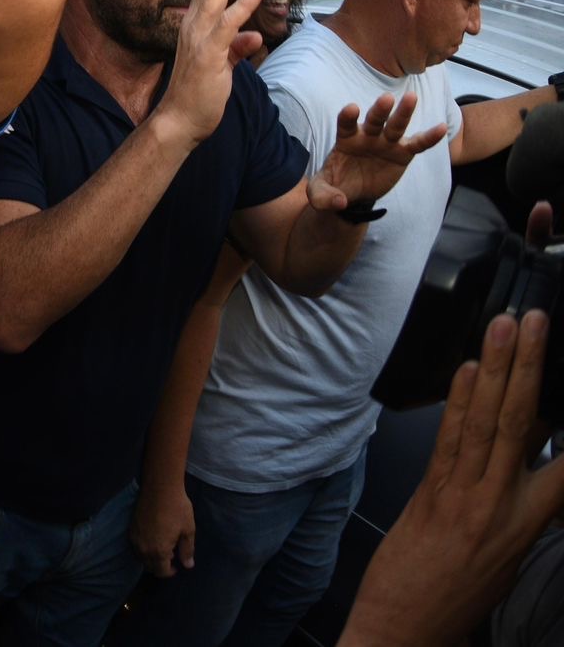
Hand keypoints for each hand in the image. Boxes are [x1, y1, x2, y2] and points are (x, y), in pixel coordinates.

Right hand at [129, 478, 195, 577]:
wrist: (160, 487)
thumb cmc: (177, 508)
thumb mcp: (188, 530)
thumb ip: (187, 550)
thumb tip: (188, 565)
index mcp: (159, 551)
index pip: (162, 572)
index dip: (170, 572)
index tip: (177, 566)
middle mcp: (144, 548)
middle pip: (149, 566)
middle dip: (160, 566)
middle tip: (171, 556)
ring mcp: (135, 538)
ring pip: (141, 557)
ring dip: (150, 558)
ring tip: (162, 548)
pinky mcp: (131, 528)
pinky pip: (135, 546)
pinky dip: (143, 548)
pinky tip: (152, 539)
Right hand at [153, 0, 262, 145]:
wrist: (180, 120)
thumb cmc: (198, 94)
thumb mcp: (221, 65)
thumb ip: (236, 47)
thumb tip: (253, 35)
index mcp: (195, 23)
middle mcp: (194, 23)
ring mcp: (200, 36)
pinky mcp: (210, 53)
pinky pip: (228, 23)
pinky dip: (243, 4)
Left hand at [308, 94, 447, 213]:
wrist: (352, 194)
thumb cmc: (335, 185)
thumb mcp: (320, 192)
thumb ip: (321, 196)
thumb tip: (339, 202)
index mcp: (345, 139)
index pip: (346, 124)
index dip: (348, 116)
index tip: (352, 109)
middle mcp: (367, 136)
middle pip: (374, 120)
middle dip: (379, 110)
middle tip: (386, 98)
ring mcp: (386, 143)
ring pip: (396, 126)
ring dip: (403, 113)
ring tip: (411, 98)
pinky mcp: (402, 153)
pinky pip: (417, 144)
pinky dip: (429, 137)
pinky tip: (441, 127)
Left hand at [339, 310, 563, 646]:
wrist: (406, 627)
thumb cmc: (455, 593)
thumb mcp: (507, 553)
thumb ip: (524, 503)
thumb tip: (534, 457)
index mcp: (528, 523)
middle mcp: (501, 504)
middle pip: (522, 422)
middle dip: (531, 367)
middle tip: (534, 323)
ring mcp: (465, 495)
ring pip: (488, 421)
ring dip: (497, 368)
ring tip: (504, 328)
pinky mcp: (430, 492)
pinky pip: (451, 438)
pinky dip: (460, 400)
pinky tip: (467, 369)